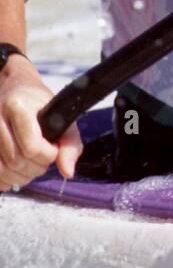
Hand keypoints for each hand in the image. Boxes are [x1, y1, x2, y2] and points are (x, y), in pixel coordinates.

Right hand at [0, 55, 82, 190]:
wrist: (15, 88)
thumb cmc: (40, 104)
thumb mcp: (62, 117)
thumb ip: (70, 145)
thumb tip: (67, 172)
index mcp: (18, 107)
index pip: (31, 147)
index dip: (48, 155)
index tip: (54, 149)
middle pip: (16, 161)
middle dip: (36, 168)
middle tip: (44, 160)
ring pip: (2, 170)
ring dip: (21, 177)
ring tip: (32, 167)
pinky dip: (5, 179)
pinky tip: (15, 172)